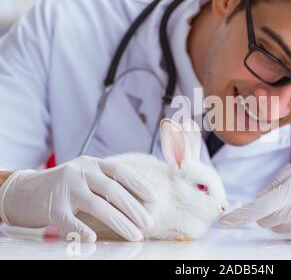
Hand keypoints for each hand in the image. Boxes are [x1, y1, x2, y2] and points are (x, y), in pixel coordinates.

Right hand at [0, 156, 155, 242]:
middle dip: (134, 208)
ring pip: (98, 206)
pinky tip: (93, 239)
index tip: (155, 198)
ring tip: (135, 235)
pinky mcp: (53, 207)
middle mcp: (80, 172)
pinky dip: (82, 230)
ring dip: (120, 222)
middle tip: (148, 223)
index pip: (120, 171)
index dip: (139, 184)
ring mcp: (66, 188)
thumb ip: (106, 182)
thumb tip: (139, 199)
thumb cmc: (65, 186)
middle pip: (113, 190)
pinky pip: (70, 221)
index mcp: (92, 164)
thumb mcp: (85, 176)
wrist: (24, 190)